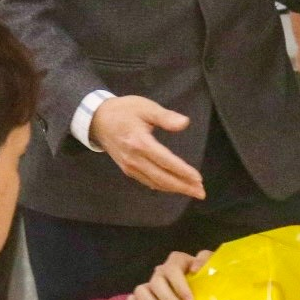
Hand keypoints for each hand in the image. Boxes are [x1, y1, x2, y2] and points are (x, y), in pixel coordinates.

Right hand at [89, 96, 204, 197]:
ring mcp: (129, 166)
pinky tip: (173, 187)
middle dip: (183, 186)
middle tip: (201, 192)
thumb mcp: (145, 107)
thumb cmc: (124, 111)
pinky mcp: (127, 169)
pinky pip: (147, 181)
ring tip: (192, 191)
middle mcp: (134, 158)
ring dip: (175, 189)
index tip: (198, 178)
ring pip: (155, 182)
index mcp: (140, 142)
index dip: (182, 171)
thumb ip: (165, 116)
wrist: (98, 119)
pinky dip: (162, 186)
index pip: (165, 161)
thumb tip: (184, 123)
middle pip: (162, 178)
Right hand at [127, 250, 211, 299]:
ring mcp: (151, 284)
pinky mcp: (142, 297)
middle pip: (158, 281)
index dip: (180, 284)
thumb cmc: (205, 281)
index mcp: (177, 262)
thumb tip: (196, 268)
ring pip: (143, 290)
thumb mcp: (210, 268)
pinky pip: (133, 298)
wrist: (202, 293)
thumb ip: (207, 261)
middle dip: (169, 299)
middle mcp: (161, 272)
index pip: (173, 267)